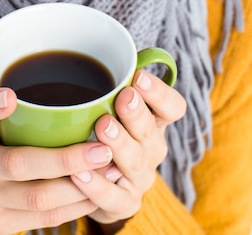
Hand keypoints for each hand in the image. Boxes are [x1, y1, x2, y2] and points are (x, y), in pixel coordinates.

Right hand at [0, 88, 113, 234]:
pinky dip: (75, 205)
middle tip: (103, 150)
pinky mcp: (1, 226)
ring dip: (80, 187)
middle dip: (66, 160)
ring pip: (39, 200)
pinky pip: (45, 218)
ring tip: (110, 170)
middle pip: (19, 166)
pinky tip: (97, 190)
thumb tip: (8, 96)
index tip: (10, 97)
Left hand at [70, 70, 186, 229]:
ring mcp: (140, 177)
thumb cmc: (104, 131)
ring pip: (134, 162)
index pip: (172, 107)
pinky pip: (111, 196)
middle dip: (136, 114)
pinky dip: (95, 185)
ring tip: (102, 127)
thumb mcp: (110, 104)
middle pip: (151, 132)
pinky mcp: (123, 203)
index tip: (139, 78)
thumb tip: (97, 48)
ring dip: (119, 144)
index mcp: (154, 121)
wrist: (100, 184)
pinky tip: (80, 172)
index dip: (159, 93)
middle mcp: (152, 148)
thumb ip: (108, 80)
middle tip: (123, 98)